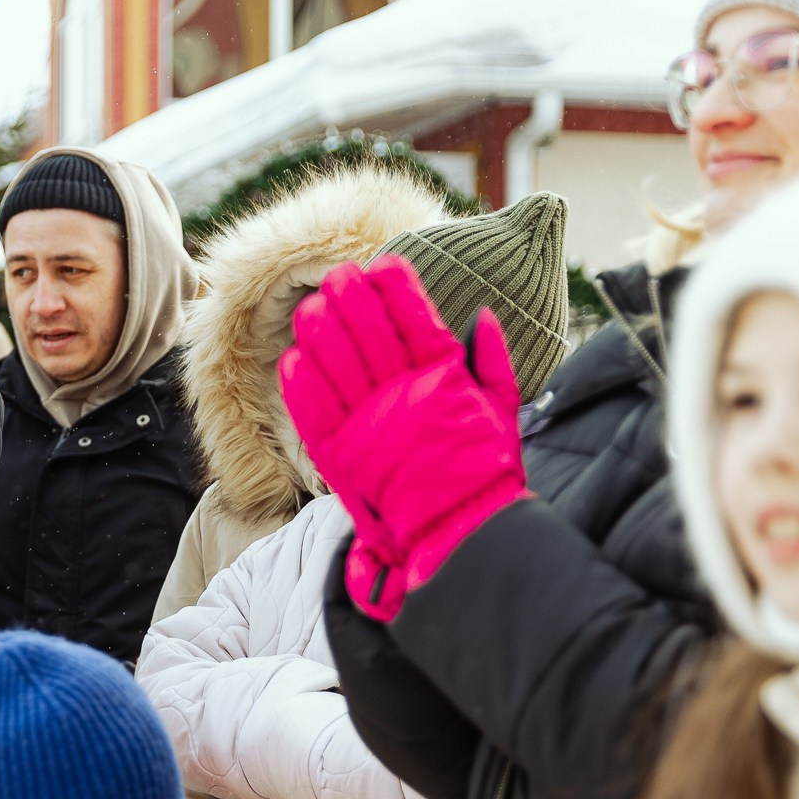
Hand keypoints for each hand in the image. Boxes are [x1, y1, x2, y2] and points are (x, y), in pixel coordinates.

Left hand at [280, 257, 526, 618]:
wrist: (458, 534)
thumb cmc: (485, 473)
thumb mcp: (504, 410)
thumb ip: (492, 360)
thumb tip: (481, 315)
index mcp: (445, 378)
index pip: (414, 315)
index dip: (395, 285)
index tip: (382, 264)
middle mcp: (403, 393)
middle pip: (366, 328)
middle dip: (350, 295)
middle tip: (338, 276)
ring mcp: (367, 421)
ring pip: (332, 358)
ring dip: (320, 327)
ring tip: (313, 306)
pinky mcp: (338, 453)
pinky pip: (309, 404)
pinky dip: (299, 377)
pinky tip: (294, 356)